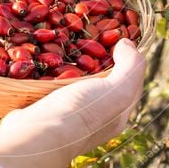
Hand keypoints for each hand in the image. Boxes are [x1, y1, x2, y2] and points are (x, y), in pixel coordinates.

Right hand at [0, 38, 146, 160]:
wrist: (37, 135)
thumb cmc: (82, 112)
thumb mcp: (118, 90)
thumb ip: (131, 67)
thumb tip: (126, 44)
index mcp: (115, 116)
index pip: (127, 82)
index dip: (125, 58)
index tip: (115, 34)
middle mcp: (92, 117)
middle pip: (98, 80)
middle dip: (94, 57)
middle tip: (87, 32)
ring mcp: (66, 114)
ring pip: (71, 81)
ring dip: (68, 62)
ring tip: (64, 38)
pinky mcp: (43, 109)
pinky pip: (49, 85)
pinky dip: (48, 70)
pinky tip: (44, 55)